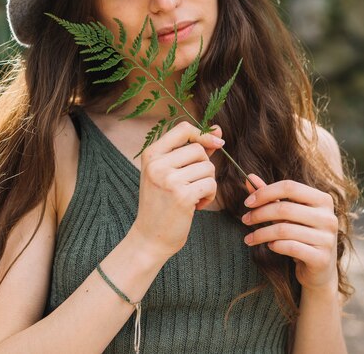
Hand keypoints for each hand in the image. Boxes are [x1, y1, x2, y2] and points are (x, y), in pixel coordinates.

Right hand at [131, 121, 223, 260]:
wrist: (149, 238)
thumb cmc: (161, 203)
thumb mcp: (168, 172)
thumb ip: (191, 150)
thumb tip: (217, 130)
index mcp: (151, 154)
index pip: (183, 129)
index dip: (203, 134)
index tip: (216, 143)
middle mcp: (157, 164)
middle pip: (198, 150)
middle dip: (205, 166)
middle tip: (193, 183)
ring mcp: (169, 180)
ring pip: (208, 168)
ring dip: (208, 183)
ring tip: (193, 195)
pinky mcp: (182, 196)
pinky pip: (210, 184)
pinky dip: (209, 195)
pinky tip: (197, 205)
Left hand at [242, 174, 338, 292]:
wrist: (320, 269)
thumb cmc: (301, 234)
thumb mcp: (286, 213)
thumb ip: (270, 195)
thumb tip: (249, 177)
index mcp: (322, 199)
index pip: (289, 186)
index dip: (265, 192)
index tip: (248, 202)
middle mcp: (328, 217)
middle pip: (284, 208)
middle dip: (259, 214)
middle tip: (245, 219)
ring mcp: (327, 238)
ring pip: (284, 229)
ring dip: (261, 233)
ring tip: (250, 237)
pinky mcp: (322, 258)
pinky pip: (290, 247)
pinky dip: (275, 245)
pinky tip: (270, 246)